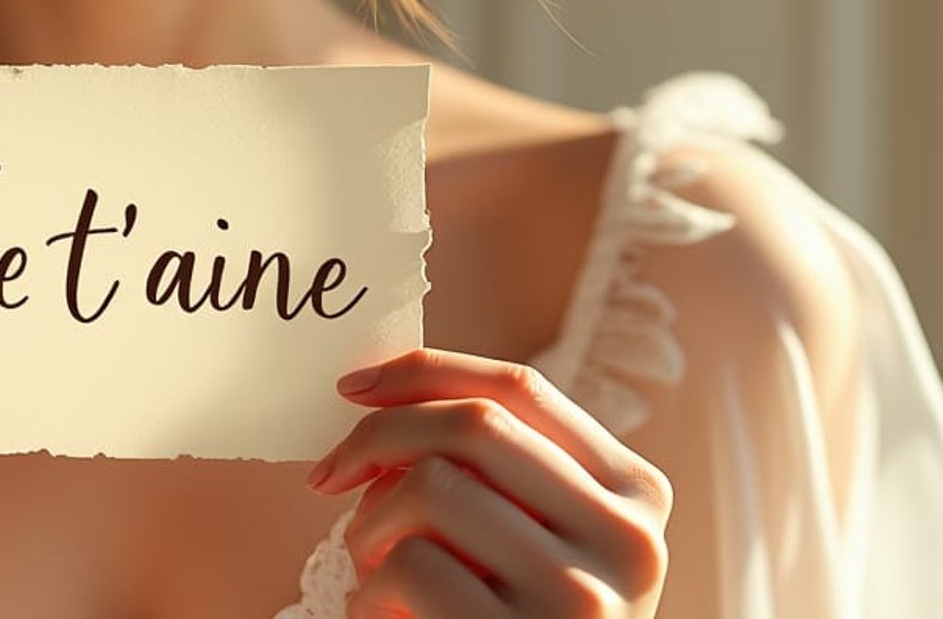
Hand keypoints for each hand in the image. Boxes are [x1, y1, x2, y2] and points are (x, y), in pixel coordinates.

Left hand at [306, 345, 670, 616]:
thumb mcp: (540, 537)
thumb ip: (496, 466)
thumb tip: (378, 390)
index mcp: (635, 495)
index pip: (521, 388)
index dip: (426, 372)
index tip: (355, 385)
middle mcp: (628, 542)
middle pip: (475, 422)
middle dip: (380, 434)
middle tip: (331, 474)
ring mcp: (583, 598)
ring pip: (434, 485)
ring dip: (369, 522)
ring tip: (369, 567)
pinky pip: (413, 567)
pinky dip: (371, 590)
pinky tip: (383, 618)